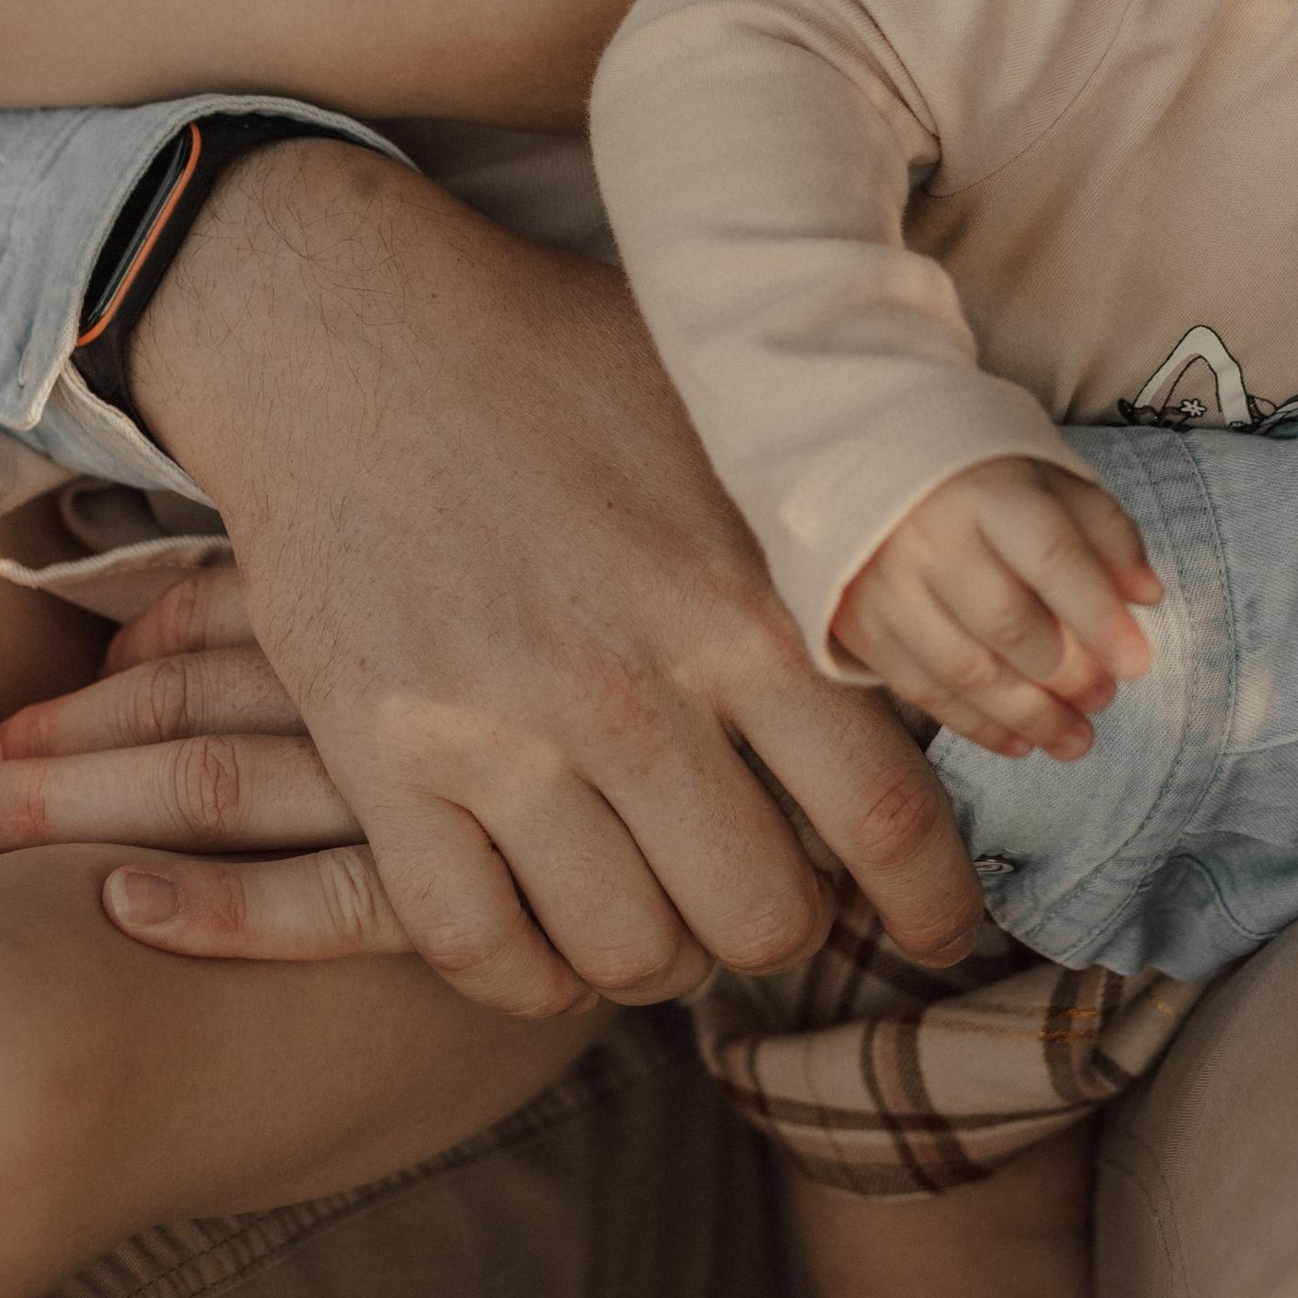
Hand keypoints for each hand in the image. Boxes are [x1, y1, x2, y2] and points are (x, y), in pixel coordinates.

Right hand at [0, 139, 985, 1008]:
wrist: (346, 326)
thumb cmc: (559, 360)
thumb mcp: (725, 430)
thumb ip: (826, 550)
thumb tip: (952, 651)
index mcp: (736, 595)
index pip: (883, 815)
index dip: (934, 904)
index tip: (941, 933)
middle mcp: (627, 683)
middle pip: (762, 916)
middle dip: (789, 931)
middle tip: (775, 899)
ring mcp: (495, 732)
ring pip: (626, 952)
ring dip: (664, 956)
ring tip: (666, 911)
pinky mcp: (381, 760)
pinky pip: (476, 946)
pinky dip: (529, 971)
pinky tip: (552, 928)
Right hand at [831, 458, 1161, 761]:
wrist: (860, 464)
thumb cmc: (978, 476)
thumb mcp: (1047, 476)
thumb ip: (1103, 530)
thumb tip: (1148, 596)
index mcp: (984, 489)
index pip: (1051, 556)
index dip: (1098, 616)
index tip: (1138, 664)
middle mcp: (929, 535)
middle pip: (1007, 622)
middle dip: (1068, 674)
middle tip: (1105, 698)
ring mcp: (886, 584)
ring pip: (965, 669)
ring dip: (1029, 716)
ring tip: (1077, 739)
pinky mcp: (859, 624)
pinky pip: (922, 690)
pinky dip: (976, 725)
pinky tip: (1020, 742)